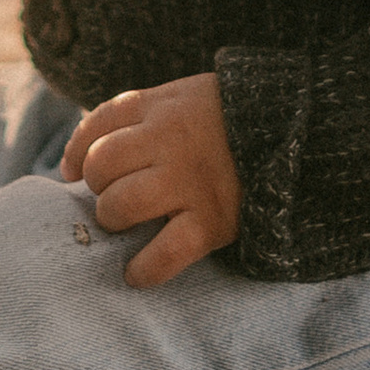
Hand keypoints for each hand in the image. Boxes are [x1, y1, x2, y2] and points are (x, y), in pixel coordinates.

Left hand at [61, 73, 240, 289]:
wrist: (298, 133)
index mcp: (163, 107)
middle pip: (101, 166)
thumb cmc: (228, 120)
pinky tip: (135, 272)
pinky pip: (163, 254)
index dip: (77, 151)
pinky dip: (143, 270)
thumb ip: (135, 116)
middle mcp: (171, 141)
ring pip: (120, 205)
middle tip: (116, 194)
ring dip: (114, 220)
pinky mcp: (211, 221)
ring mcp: (191, 182)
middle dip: (98, 186)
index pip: (99, 123)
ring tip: (127, 223)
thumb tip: (72, 163)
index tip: (71, 172)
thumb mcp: (183, 96)